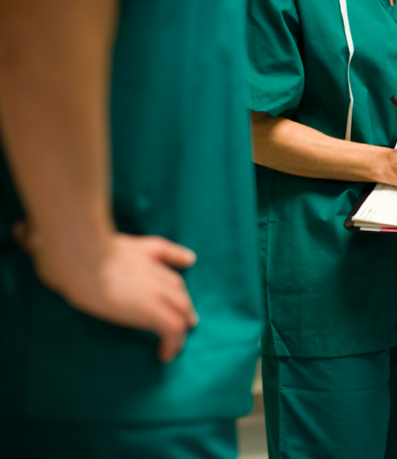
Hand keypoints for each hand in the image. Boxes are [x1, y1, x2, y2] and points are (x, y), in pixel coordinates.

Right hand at [15, 223, 197, 362]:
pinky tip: (166, 355)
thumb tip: (21, 230)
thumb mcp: (61, 238)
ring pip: (181, 308)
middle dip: (181, 300)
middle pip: (178, 285)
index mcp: (135, 249)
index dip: (177, 258)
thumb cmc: (66, 247)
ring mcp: (157, 290)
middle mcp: (152, 268)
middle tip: (184, 314)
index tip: (187, 260)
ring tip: (177, 341)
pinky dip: (174, 344)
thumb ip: (44, 238)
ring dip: (181, 324)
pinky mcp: (155, 311)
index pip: (163, 251)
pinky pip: (174, 331)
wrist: (81, 255)